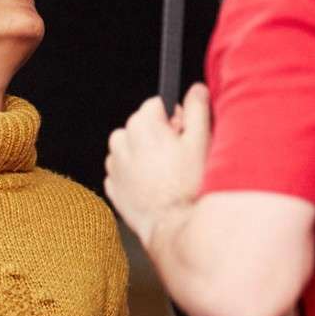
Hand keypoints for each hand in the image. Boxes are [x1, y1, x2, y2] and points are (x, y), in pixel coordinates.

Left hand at [105, 83, 210, 245]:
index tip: (182, 135)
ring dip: (144, 154)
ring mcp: (114, 166)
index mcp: (142, 124)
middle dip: (157, 136)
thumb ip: (197, 108)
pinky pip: (123, 171)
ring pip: (130, 148)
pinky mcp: (112, 187)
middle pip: (140, 125)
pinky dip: (136, 175)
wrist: (173, 225)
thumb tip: (195, 90)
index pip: (155, 104)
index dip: (173, 119)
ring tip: (166, 174)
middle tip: (177, 158)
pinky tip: (154, 187)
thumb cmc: (189, 185)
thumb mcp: (201, 140)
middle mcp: (121, 141)